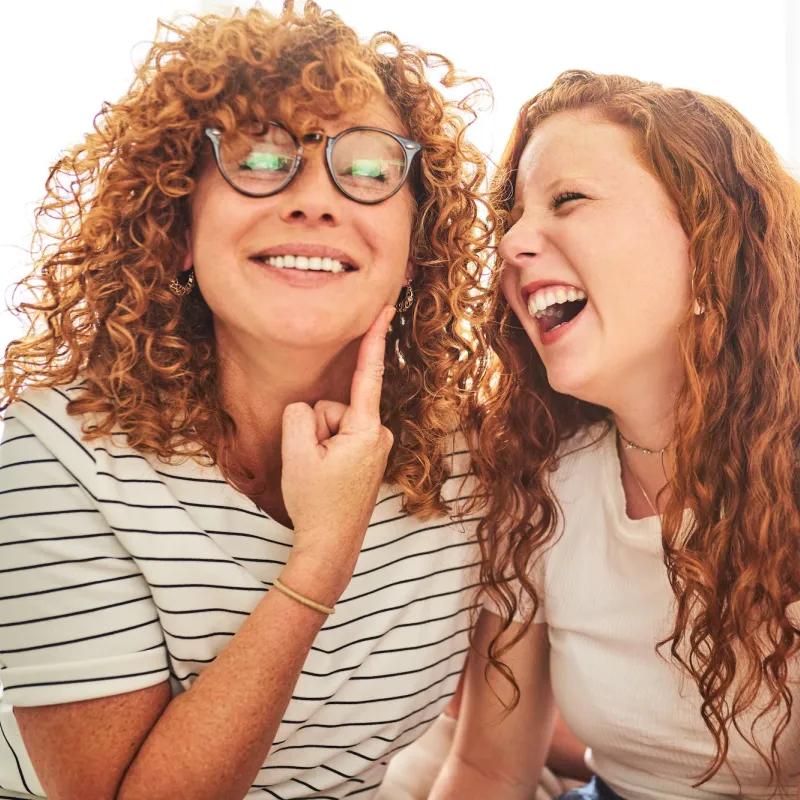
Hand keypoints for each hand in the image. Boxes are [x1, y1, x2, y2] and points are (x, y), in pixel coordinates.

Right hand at [280, 305, 395, 596]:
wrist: (331, 545)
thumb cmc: (316, 503)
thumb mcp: (297, 454)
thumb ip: (299, 415)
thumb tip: (310, 409)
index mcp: (366, 429)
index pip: (368, 374)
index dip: (373, 338)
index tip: (384, 307)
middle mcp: (378, 434)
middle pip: (331, 406)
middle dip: (315, 429)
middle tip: (314, 466)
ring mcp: (374, 445)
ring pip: (331, 423)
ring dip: (318, 443)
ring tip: (321, 474)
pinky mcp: (367, 454)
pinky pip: (337, 437)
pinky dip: (326, 450)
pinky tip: (326, 475)